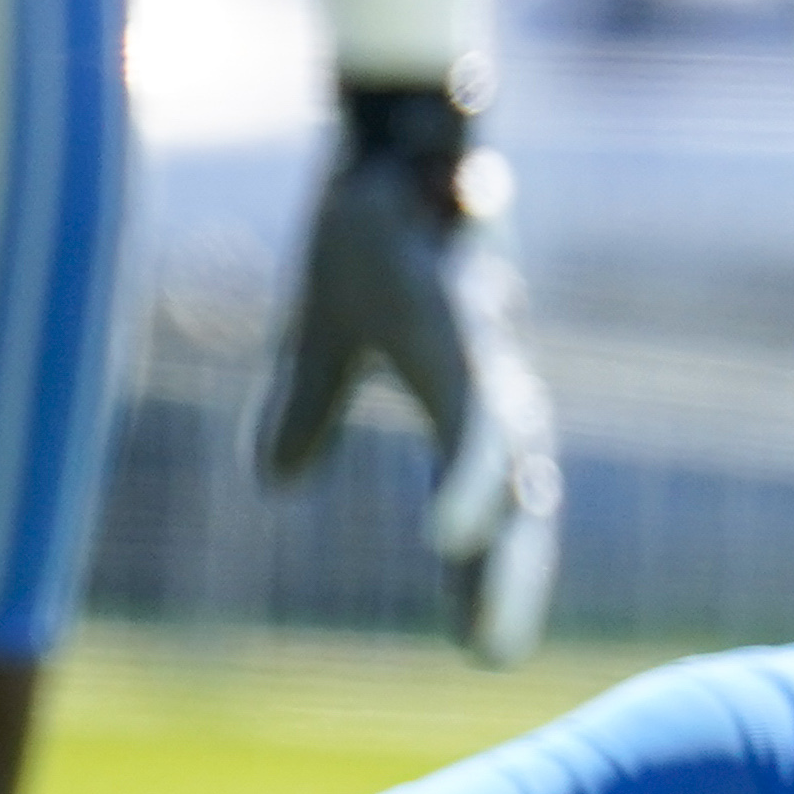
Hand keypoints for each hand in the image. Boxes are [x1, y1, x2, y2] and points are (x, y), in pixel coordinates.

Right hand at [253, 83, 560, 665]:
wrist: (383, 134)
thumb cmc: (370, 226)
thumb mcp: (324, 335)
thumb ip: (309, 406)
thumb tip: (275, 481)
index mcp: (463, 395)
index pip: (487, 502)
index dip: (487, 572)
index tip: (481, 645)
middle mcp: (491, 384)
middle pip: (518, 501)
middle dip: (511, 583)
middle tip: (495, 660)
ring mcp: (486, 356)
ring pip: (506, 474)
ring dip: (499, 556)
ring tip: (490, 634)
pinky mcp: (468, 330)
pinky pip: (475, 422)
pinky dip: (469, 484)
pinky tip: (453, 536)